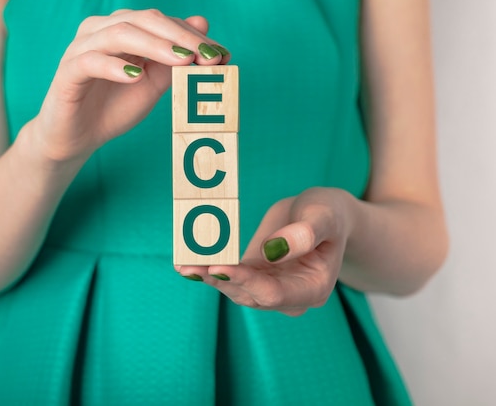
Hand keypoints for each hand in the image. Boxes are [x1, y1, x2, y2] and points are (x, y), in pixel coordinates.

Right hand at [26, 9, 229, 164]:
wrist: (77, 138)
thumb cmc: (114, 108)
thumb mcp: (153, 85)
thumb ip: (175, 59)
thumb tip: (203, 23)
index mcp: (124, 29)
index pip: (163, 22)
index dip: (193, 36)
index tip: (222, 55)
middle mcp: (101, 31)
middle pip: (143, 20)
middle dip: (180, 37)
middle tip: (207, 55)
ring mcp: (82, 48)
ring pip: (119, 34)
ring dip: (154, 45)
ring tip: (180, 61)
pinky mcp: (67, 72)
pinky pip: (90, 61)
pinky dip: (114, 66)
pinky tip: (136, 75)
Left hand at [176, 187, 354, 315]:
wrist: (322, 214)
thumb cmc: (328, 213)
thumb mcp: (324, 215)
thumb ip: (306, 233)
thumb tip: (274, 250)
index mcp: (313, 289)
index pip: (274, 293)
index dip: (245, 281)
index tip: (219, 266)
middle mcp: (290, 297)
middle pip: (249, 295)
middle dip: (219, 280)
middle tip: (190, 266)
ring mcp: (270, 289)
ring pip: (235, 288)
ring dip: (208, 277)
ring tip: (183, 265)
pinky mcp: (254, 276)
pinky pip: (230, 275)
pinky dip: (209, 268)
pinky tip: (186, 262)